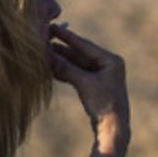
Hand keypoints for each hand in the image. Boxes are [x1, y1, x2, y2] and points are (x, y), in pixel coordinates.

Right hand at [49, 23, 129, 147]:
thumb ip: (66, 68)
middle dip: (61, 50)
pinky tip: (51, 68)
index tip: (51, 27)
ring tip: (43, 54)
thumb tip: (46, 55)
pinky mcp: (94, 86)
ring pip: (76, 64)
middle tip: (43, 41)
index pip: (84, 44)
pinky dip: (65, 71)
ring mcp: (101, 75)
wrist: (114, 129)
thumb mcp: (84, 83)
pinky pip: (76, 73)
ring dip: (61, 61)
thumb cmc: (104, 104)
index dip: (67, 36)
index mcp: (111, 60)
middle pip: (79, 54)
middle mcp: (107, 65)